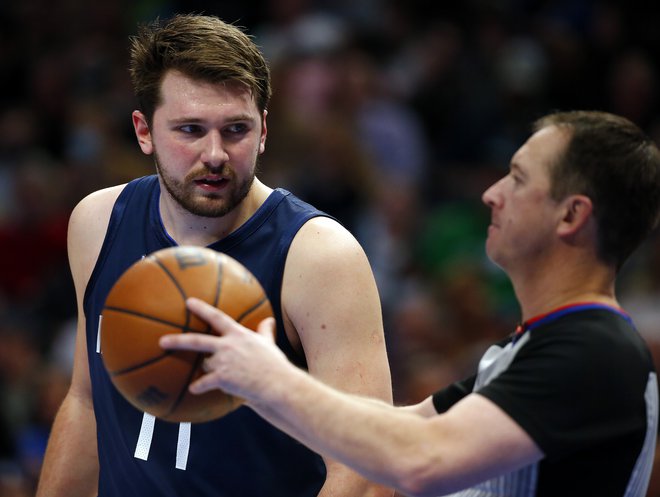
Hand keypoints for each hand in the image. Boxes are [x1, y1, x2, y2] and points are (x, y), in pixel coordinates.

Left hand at [159, 297, 283, 401]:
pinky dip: (198, 387)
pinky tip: (194, 390)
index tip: (188, 302)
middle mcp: (228, 346)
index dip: (202, 309)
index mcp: (238, 335)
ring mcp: (223, 362)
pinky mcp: (222, 378)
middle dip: (177, 340)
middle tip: (162, 341)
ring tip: (219, 375)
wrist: (277, 383)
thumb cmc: (275, 364)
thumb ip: (265, 331)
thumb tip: (268, 320)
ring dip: (208, 369)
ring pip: (205, 364)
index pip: (217, 317)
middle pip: (197, 341)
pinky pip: (204, 383)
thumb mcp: (269, 344)